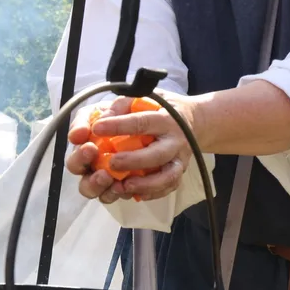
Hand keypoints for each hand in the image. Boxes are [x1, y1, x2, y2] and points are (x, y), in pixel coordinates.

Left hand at [65, 92, 195, 203]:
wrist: (192, 120)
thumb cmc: (161, 107)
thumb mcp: (143, 97)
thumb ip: (122, 105)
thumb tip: (101, 120)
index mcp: (166, 118)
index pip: (142, 122)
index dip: (119, 126)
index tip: (97, 128)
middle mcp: (176, 140)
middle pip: (157, 155)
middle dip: (133, 161)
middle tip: (111, 163)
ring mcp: (180, 159)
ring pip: (166, 177)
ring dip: (144, 184)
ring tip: (121, 186)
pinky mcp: (180, 172)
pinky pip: (168, 187)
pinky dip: (151, 193)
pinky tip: (132, 193)